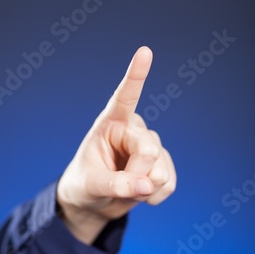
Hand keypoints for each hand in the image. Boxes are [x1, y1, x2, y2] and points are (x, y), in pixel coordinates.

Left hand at [57, 46, 176, 243]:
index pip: (125, 97)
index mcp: (111, 124)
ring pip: (161, 170)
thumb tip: (148, 185)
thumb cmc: (85, 184)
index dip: (136, 76)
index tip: (145, 52)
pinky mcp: (163, 165)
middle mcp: (133, 130)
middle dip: (136, 175)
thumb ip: (117, 184)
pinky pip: (169, 184)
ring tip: (126, 188)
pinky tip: (142, 194)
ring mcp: (152, 147)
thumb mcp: (92, 185)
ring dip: (144, 189)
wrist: (95, 202)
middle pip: (149, 150)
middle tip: (119, 185)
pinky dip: (155, 196)